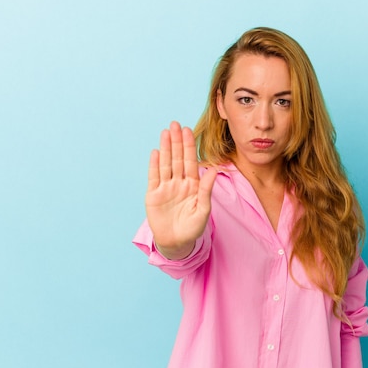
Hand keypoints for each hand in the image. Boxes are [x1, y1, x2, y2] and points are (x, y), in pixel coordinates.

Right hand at [145, 121, 216, 258]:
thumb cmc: (193, 228)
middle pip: (177, 158)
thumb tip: (214, 169)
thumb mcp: (203, 209)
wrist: (177, 243)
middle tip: (175, 124)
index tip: (188, 130)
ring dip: (166, 148)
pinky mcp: (154, 195)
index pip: (190, 161)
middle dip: (177, 141)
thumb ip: (206, 189)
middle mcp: (179, 183)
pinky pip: (154, 177)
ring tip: (165, 132)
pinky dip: (155, 165)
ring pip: (166, 164)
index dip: (189, 146)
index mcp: (192, 185)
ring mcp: (166, 188)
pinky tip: (156, 152)